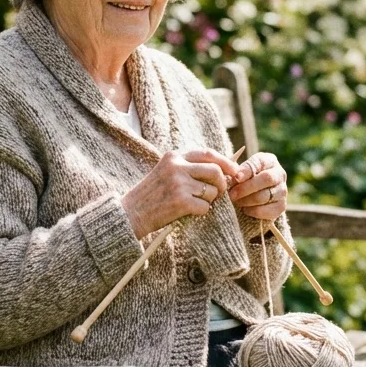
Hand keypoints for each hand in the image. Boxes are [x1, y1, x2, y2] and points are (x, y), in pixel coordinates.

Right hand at [121, 149, 240, 238]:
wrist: (131, 213)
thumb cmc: (151, 195)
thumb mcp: (166, 172)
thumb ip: (189, 168)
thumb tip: (222, 171)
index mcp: (174, 156)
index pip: (208, 153)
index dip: (225, 162)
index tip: (234, 171)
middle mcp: (177, 166)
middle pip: (215, 170)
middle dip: (221, 183)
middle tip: (218, 193)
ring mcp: (179, 183)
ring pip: (212, 191)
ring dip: (209, 200)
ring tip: (194, 203)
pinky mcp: (181, 201)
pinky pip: (205, 207)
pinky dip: (201, 212)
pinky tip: (187, 212)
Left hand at [227, 152, 286, 220]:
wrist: (256, 194)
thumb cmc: (246, 179)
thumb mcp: (242, 170)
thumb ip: (238, 171)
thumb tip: (235, 175)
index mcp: (269, 161)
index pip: (259, 163)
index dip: (247, 170)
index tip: (236, 177)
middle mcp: (280, 174)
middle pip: (266, 179)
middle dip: (246, 188)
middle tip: (232, 194)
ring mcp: (283, 191)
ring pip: (266, 196)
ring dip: (248, 200)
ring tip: (236, 202)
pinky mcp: (282, 206)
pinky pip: (269, 211)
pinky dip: (255, 211)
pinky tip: (245, 209)